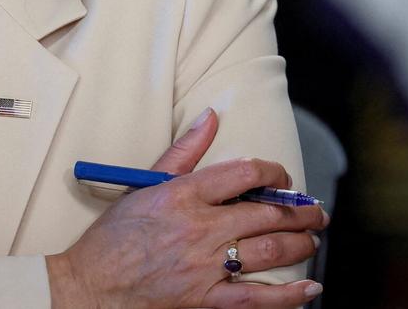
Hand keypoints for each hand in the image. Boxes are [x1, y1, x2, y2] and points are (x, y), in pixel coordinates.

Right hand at [47, 108, 325, 307]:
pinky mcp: (205, 298)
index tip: (282, 179)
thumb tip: (211, 116)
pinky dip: (289, 295)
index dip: (274, 174)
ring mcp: (205, 265)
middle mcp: (199, 227)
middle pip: (267, 214)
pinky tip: (310, 288)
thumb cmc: (115, 235)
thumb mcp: (145, 184)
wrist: (92, 283)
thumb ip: (183, 151)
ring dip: (301, 244)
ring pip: (270, 251)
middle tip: (315, 211)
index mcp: (183, 193)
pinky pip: (257, 298)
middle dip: (301, 212)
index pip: (244, 173)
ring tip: (312, 239)